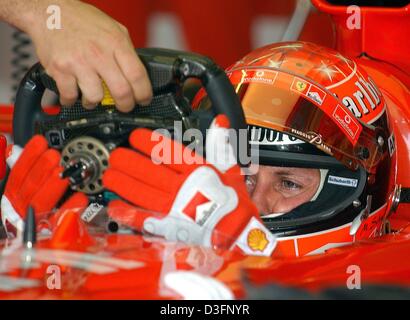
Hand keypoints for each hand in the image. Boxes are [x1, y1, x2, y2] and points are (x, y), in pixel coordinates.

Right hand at [1, 135, 86, 235]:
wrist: (24, 239)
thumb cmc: (27, 208)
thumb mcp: (21, 187)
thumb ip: (23, 168)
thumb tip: (20, 149)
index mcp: (13, 194)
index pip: (18, 172)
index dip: (29, 156)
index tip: (40, 142)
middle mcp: (21, 206)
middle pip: (30, 186)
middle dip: (42, 169)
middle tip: (55, 156)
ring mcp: (34, 219)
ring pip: (41, 202)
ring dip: (53, 185)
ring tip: (64, 173)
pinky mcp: (50, 231)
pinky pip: (59, 220)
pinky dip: (70, 208)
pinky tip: (80, 197)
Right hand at [26, 0, 151, 110]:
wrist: (49, 10)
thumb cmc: (82, 20)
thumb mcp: (114, 29)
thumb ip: (125, 50)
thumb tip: (136, 74)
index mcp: (116, 43)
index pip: (138, 75)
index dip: (143, 93)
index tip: (143, 100)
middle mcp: (99, 53)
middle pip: (121, 91)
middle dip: (125, 105)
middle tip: (124, 106)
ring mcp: (78, 62)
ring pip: (95, 97)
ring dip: (95, 103)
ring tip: (93, 98)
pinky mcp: (60, 69)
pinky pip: (70, 96)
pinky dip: (71, 101)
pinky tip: (73, 95)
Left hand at [103, 116, 275, 255]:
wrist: (236, 232)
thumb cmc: (232, 202)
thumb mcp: (231, 168)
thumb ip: (221, 144)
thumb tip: (220, 122)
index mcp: (196, 171)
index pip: (167, 152)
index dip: (148, 142)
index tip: (136, 137)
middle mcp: (182, 187)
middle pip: (148, 171)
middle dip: (128, 161)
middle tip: (116, 155)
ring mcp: (173, 207)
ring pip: (141, 191)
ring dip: (122, 182)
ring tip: (109, 175)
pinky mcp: (168, 226)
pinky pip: (143, 217)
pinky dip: (127, 211)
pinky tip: (115, 204)